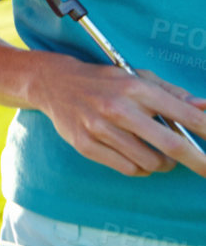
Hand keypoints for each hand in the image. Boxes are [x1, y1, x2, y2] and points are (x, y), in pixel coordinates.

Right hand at [29, 55, 205, 177]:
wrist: (53, 83)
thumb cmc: (104, 81)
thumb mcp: (137, 77)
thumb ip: (172, 93)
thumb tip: (205, 109)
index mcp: (135, 88)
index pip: (184, 115)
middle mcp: (118, 108)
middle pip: (171, 145)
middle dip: (198, 162)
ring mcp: (99, 128)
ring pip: (150, 162)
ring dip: (164, 165)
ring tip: (162, 157)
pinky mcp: (85, 145)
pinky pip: (127, 168)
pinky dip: (141, 168)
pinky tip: (139, 159)